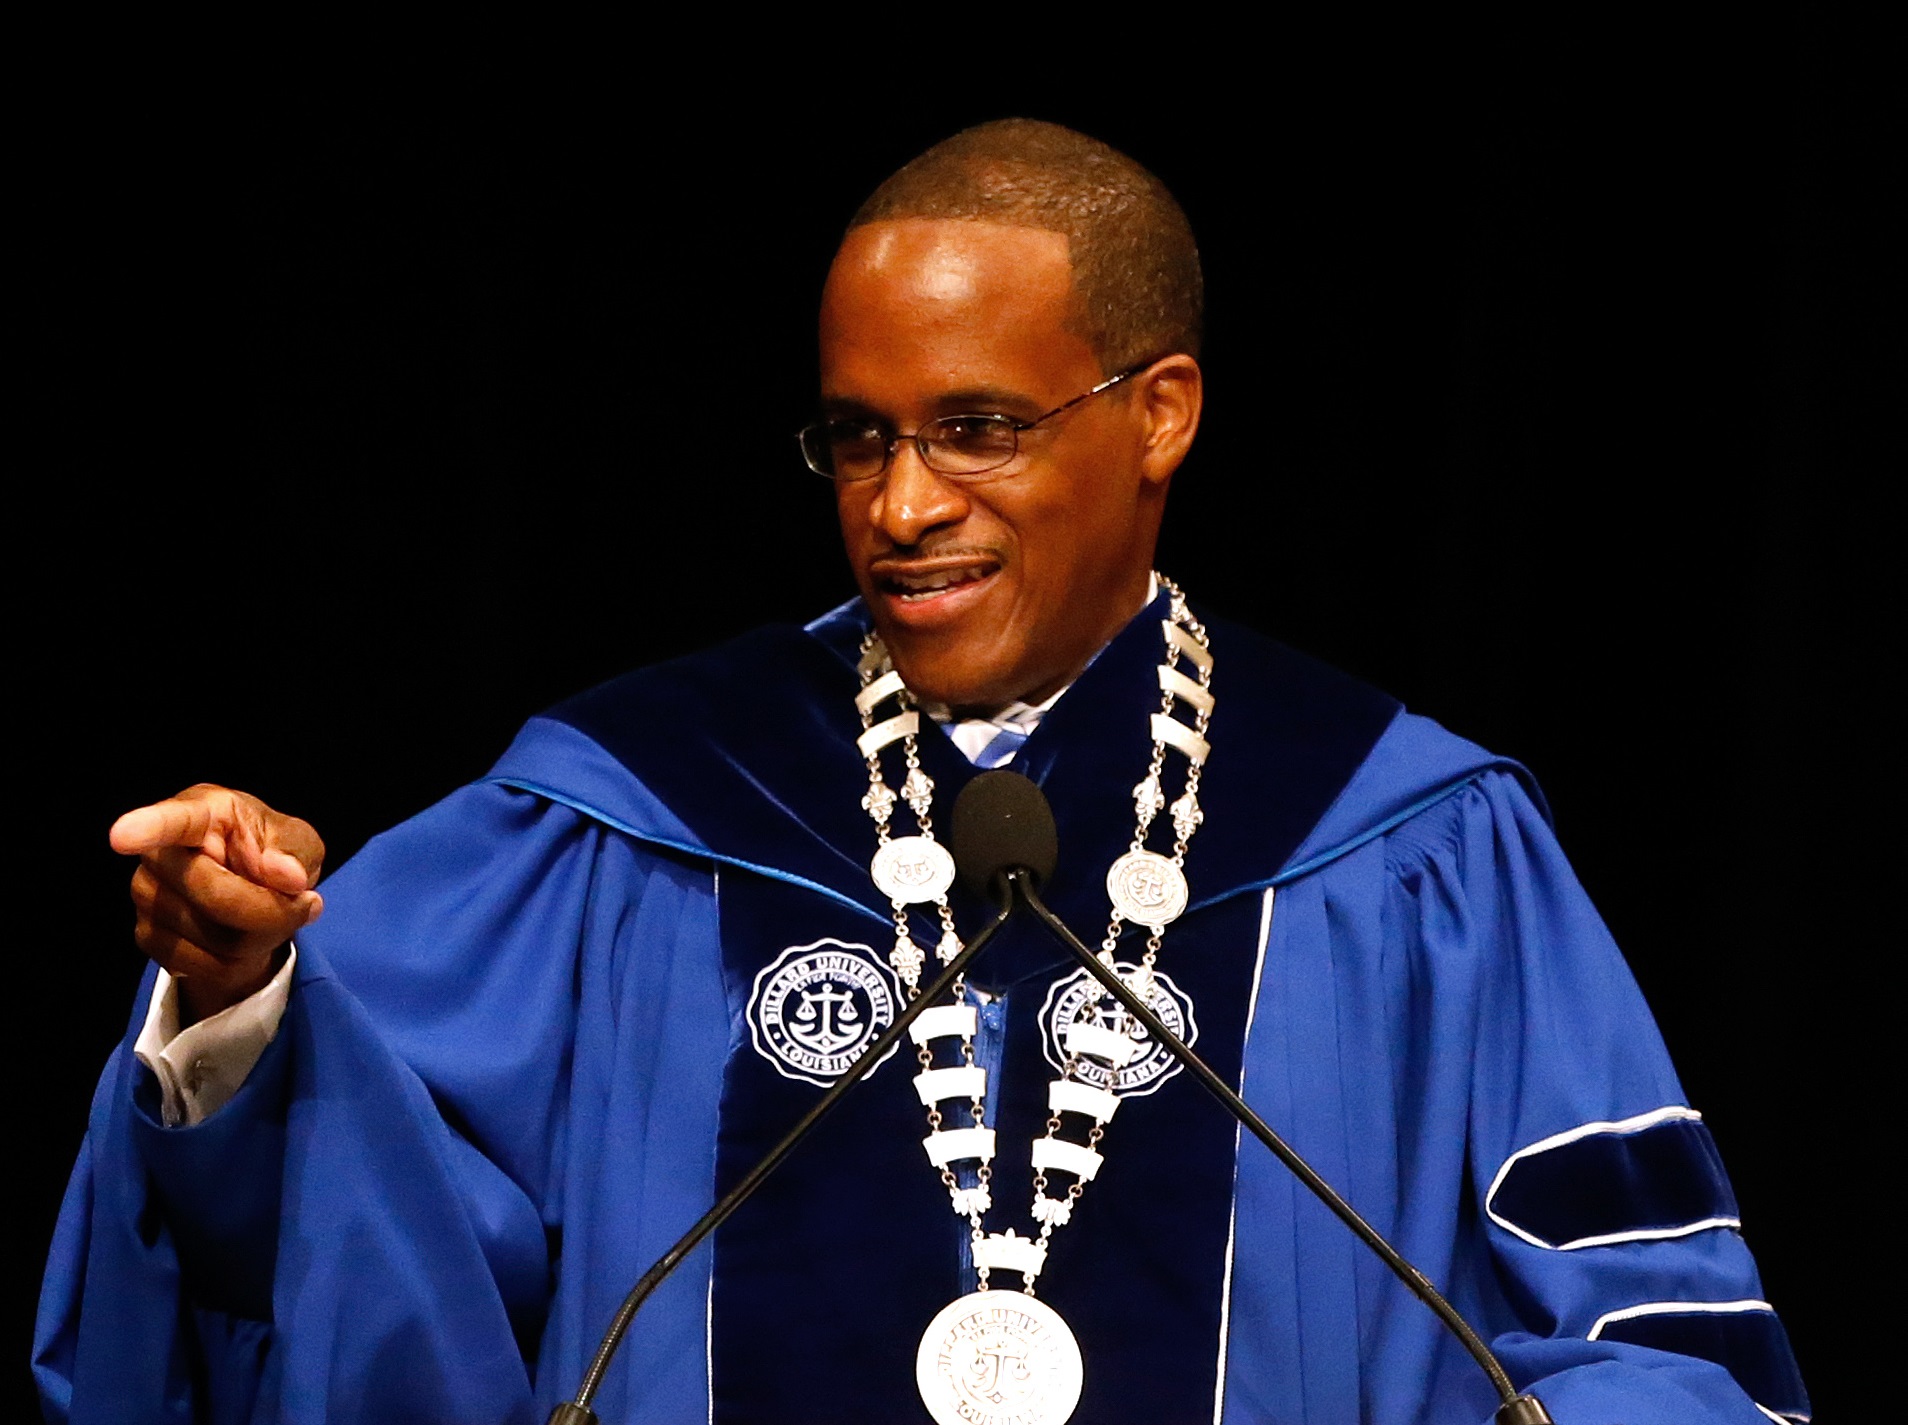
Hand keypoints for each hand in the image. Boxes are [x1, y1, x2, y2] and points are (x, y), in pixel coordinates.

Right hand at [110, 785, 325, 1023]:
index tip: (121, 837)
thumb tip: (288, 876)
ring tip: (272, 915)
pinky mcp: (147, 936)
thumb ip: (295, 852)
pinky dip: (243, 962)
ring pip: (217, 939)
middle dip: (272, 909)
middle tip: (304, 901)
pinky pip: (208, 967)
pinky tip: (247, 938)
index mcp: (202, 813)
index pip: (173, 820)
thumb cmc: (273, 853)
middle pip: (214, 895)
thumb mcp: (299, 842)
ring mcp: (146, 896)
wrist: (253, 892)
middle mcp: (160, 852)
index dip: (148, 828)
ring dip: (263, 937)